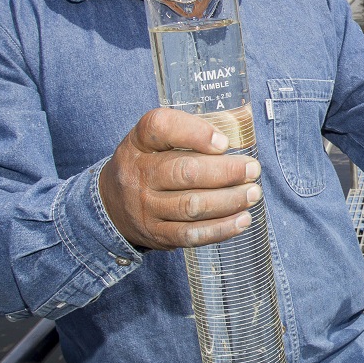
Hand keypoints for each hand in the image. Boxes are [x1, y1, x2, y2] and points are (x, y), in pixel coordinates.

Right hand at [98, 107, 262, 249]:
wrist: (111, 205)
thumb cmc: (147, 165)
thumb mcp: (153, 141)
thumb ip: (187, 134)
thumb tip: (236, 140)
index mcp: (139, 142)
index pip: (160, 127)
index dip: (195, 133)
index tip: (224, 142)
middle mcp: (139, 173)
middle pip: (184, 171)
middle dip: (225, 172)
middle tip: (252, 169)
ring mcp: (145, 206)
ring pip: (191, 205)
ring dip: (229, 200)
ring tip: (252, 194)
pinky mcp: (156, 234)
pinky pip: (191, 234)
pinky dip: (221, 229)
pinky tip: (242, 220)